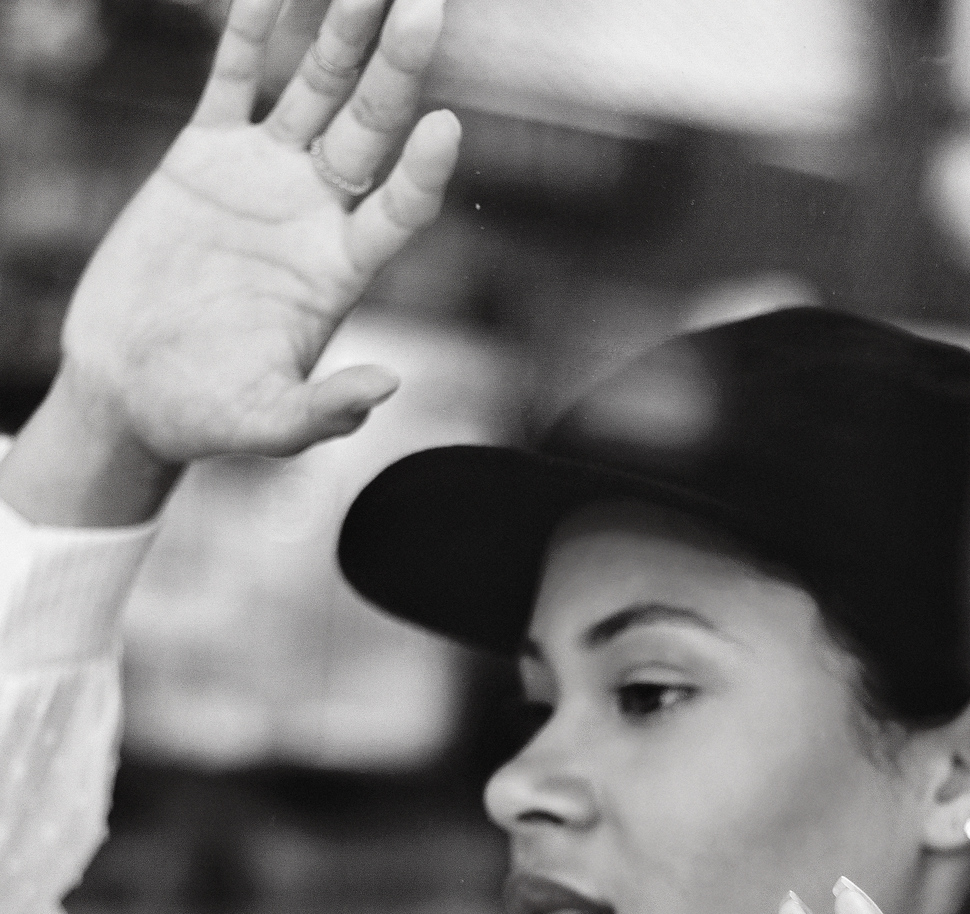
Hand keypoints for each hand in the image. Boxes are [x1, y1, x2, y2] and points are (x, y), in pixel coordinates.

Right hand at [30, 0, 456, 493]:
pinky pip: (233, 80)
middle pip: (370, 129)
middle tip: (428, 8)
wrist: (129, 389)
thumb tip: (388, 387)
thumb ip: (325, 410)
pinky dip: (251, 34)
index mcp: (339, 270)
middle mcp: (313, 214)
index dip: (423, 171)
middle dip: (398, 71)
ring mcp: (262, 178)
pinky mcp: (204, 157)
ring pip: (313, 90)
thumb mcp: (268, 423)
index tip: (448, 128)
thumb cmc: (204, 415)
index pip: (399, 209)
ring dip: (341, 35)